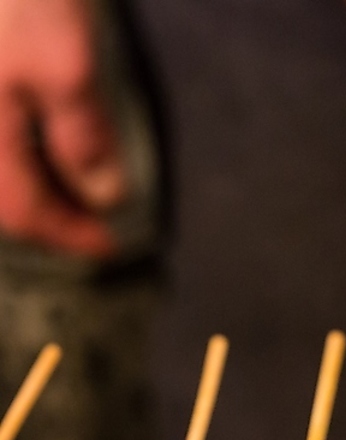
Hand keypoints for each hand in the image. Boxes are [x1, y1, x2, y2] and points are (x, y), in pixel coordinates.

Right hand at [0, 0, 126, 256]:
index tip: (111, 247)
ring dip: (28, 188)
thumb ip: (83, 136)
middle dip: (46, 218)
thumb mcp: (68, 66)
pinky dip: (13, 157)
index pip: (23, 212)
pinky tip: (38, 148)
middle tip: (90, 226)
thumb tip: (103, 195)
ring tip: (68, 193)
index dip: (69, 236)